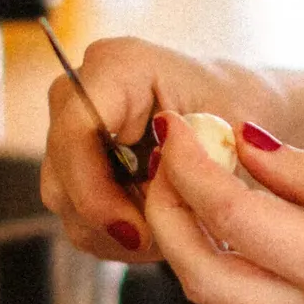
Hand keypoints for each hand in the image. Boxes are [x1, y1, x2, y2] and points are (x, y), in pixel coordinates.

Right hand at [40, 37, 289, 264]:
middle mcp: (81, 89)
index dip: (94, 189)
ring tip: (166, 230)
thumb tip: (153, 206)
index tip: (136, 229)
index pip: (77, 129)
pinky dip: (111, 232)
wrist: (236, 111)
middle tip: (160, 238)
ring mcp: (69, 125)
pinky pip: (74, 213)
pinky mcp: (69, 159)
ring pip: (64, 201)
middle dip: (109, 218)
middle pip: (62, 172)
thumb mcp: (233, 135)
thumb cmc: (241, 111)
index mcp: (120, 65)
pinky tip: (152, 227)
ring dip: (112, 230)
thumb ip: (195, 165)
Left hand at [142, 113, 303, 303]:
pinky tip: (243, 220)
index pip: (235, 220)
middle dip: (170, 216)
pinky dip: (234, 268)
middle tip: (167, 161)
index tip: (176, 133)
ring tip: (196, 182)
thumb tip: (246, 149)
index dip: (191, 172)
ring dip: (195, 245)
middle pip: (205, 278)